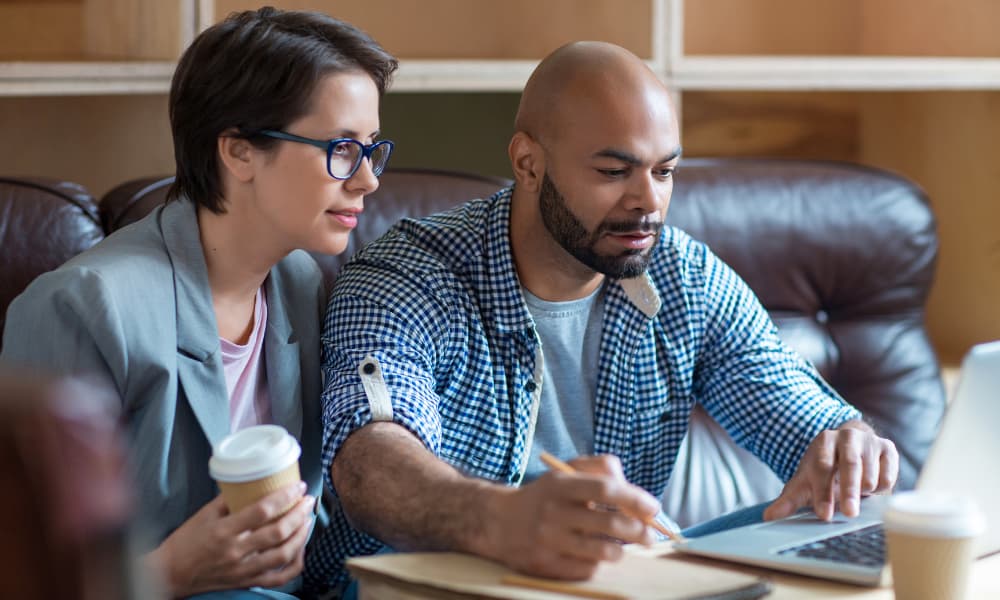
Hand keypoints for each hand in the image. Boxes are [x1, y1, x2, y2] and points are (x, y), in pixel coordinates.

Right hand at [147, 481, 315, 597]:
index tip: (298, 486)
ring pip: (283, 555)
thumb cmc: (186, 541)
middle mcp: (236, 552)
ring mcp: (243, 571)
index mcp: (224, 531)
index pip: (262, 511)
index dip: (285, 497)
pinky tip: (300, 549)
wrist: (170, 574)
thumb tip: (254, 481)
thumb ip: (229, 499)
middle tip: (307, 501)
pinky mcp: (247, 583)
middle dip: (299, 514)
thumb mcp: (204, 514)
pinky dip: (295, 564)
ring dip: (301, 536)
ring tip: (307, 521)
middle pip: (278, 533)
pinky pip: (279, 577)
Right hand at [482, 454, 658, 580]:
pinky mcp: (547, 565)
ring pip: (602, 552)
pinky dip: (598, 563)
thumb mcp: (565, 471)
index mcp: (560, 484)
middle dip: (639, 531)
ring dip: (621, 550)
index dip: (634, 499)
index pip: (605, 489)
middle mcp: (553, 512)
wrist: (499, 523)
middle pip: (609, 525)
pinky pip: (587, 569)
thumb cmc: (544, 496)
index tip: (653, 508)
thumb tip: (632, 488)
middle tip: (650, 534)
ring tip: (623, 545)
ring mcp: (549, 541)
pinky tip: (594, 554)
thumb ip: (600, 468)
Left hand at [764, 421, 897, 521]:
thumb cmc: (825, 469)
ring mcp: (870, 441)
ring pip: (870, 475)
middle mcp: (847, 436)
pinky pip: (888, 477)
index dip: (823, 492)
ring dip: (864, 492)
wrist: (851, 447)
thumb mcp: (805, 481)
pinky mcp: (888, 448)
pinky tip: (870, 487)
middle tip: (849, 514)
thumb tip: (768, 516)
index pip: (822, 467)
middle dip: (849, 491)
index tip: (824, 515)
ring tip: (856, 493)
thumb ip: (789, 499)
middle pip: (850, 465)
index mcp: (823, 441)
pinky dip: (880, 489)